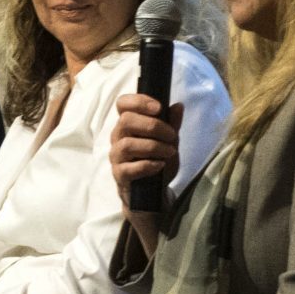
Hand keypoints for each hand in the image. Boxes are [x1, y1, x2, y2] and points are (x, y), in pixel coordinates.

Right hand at [109, 94, 184, 209]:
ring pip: (128, 144)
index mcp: (128, 124)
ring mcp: (117, 156)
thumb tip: (178, 106)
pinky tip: (160, 165)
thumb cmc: (157, 161)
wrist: (153, 192)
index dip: (139, 101)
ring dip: (154, 146)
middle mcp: (118, 137)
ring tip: (170, 152)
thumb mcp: (169, 141)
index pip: (123, 104)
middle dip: (153, 126)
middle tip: (172, 135)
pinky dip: (148, 165)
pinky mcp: (119, 174)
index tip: (158, 108)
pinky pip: (129, 168)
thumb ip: (172, 124)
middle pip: (126, 120)